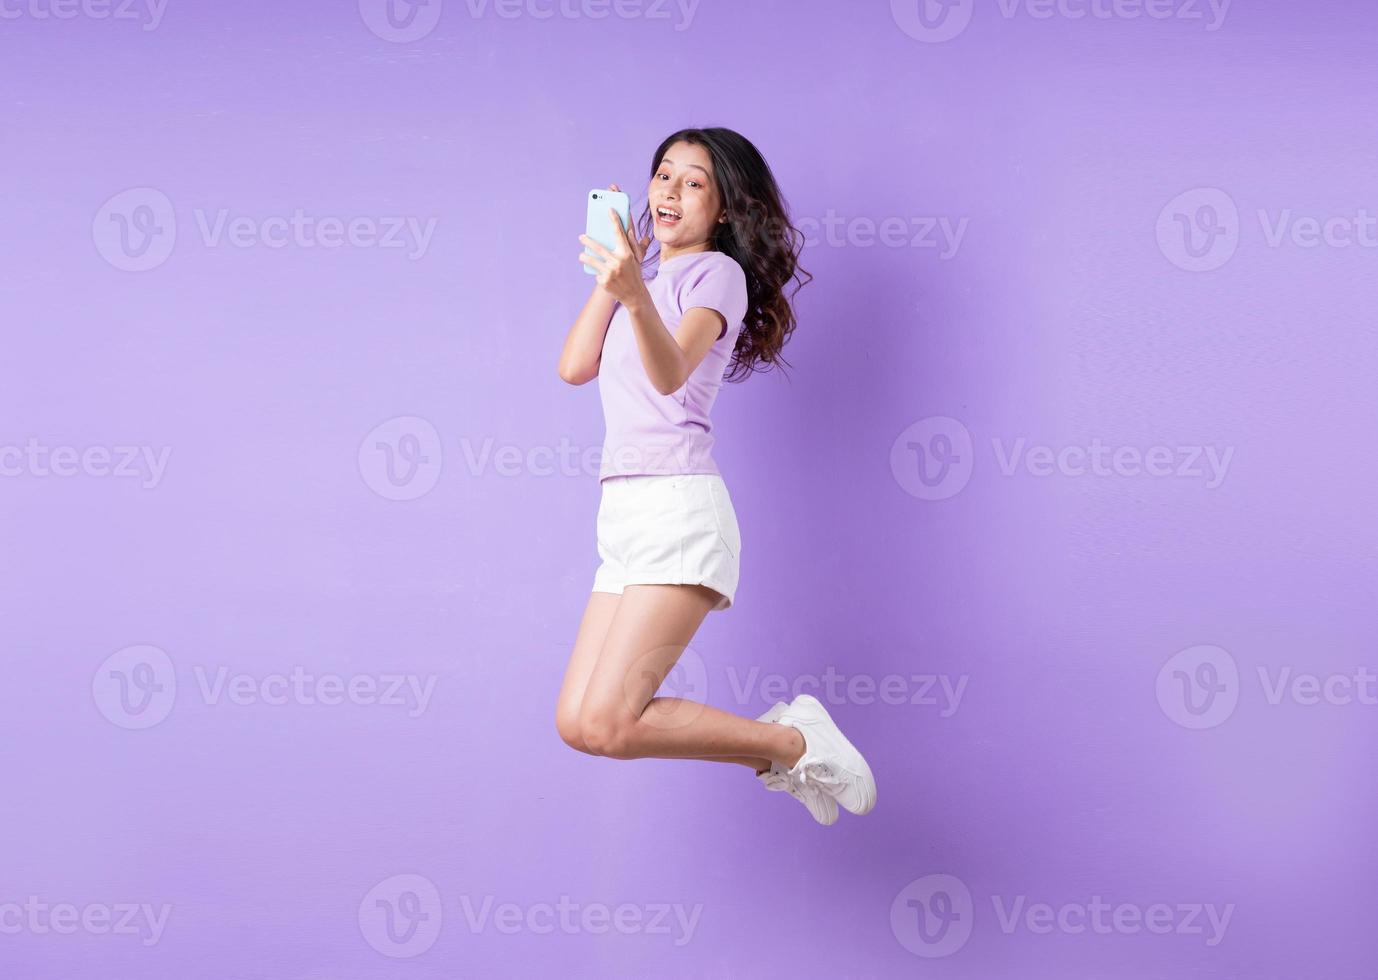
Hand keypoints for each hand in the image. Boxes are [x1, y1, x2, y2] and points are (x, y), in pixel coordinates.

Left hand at [579, 183, 651, 305]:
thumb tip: (639, 233)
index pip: (619, 233)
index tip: (609, 209)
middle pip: (599, 247)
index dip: (614, 220)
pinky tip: (601, 276)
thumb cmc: (634, 273)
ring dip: (584, 257)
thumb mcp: (637, 259)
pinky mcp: (604, 281)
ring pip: (591, 260)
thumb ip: (635, 245)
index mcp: (627, 253)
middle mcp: (618, 261)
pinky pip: (596, 273)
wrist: (634, 295)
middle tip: (581, 236)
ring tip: (582, 255)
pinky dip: (598, 273)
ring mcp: (610, 272)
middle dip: (588, 240)